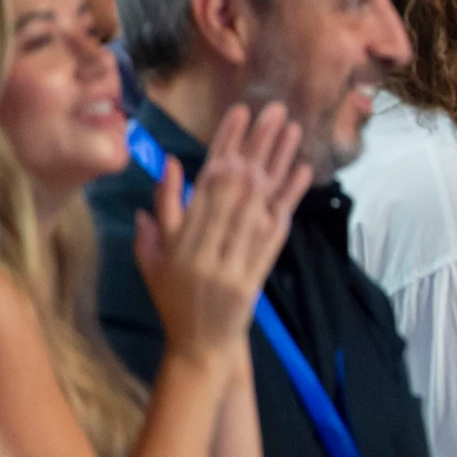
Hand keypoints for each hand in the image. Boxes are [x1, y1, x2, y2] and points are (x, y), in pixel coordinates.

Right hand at [136, 103, 309, 361]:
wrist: (198, 347)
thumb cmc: (173, 298)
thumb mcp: (153, 258)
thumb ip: (161, 213)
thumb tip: (170, 164)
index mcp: (179, 240)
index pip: (205, 182)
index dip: (224, 145)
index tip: (239, 112)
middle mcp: (206, 249)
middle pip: (236, 187)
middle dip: (257, 145)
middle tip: (274, 109)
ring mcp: (234, 263)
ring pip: (258, 204)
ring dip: (277, 163)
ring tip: (291, 129)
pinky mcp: (258, 274)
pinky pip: (276, 232)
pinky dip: (289, 200)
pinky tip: (302, 171)